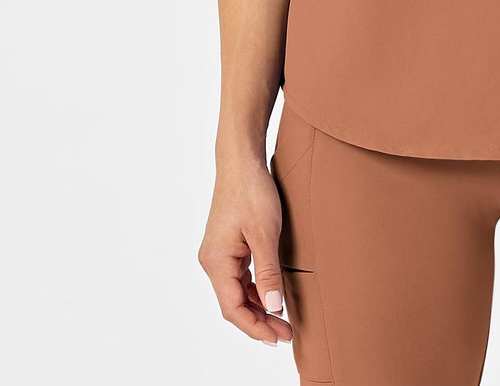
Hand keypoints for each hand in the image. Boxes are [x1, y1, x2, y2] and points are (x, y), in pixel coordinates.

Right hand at [197, 156, 291, 346]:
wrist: (241, 161)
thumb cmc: (252, 191)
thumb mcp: (265, 232)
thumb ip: (269, 271)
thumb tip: (274, 306)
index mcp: (216, 261)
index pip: (232, 308)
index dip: (255, 327)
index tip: (277, 338)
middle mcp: (213, 261)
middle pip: (234, 304)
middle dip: (260, 321)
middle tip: (286, 334)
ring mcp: (219, 254)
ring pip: (237, 292)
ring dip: (259, 307)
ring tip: (283, 321)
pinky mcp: (228, 246)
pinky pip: (240, 278)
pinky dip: (255, 290)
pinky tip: (272, 296)